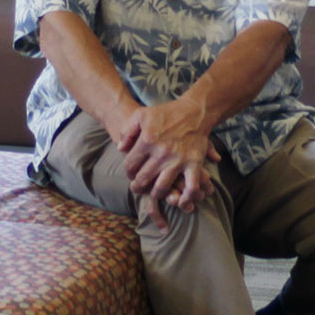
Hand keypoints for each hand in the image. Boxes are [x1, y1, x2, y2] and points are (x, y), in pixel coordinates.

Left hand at [117, 102, 219, 228]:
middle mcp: (161, 153)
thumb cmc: (165, 113)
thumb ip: (128, 132)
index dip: (128, 172)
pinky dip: (187, 197)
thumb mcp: (140, 115)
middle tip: (137, 188)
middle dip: (137, 186)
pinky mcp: (194, 163)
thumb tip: (120, 149)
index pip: (130, 165)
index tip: (131, 173)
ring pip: (162, 186)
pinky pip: (191, 186)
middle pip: (143, 178)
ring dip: (156, 193)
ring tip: (154, 192)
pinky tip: (182, 202)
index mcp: (147, 141)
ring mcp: (178, 160)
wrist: (194, 111)